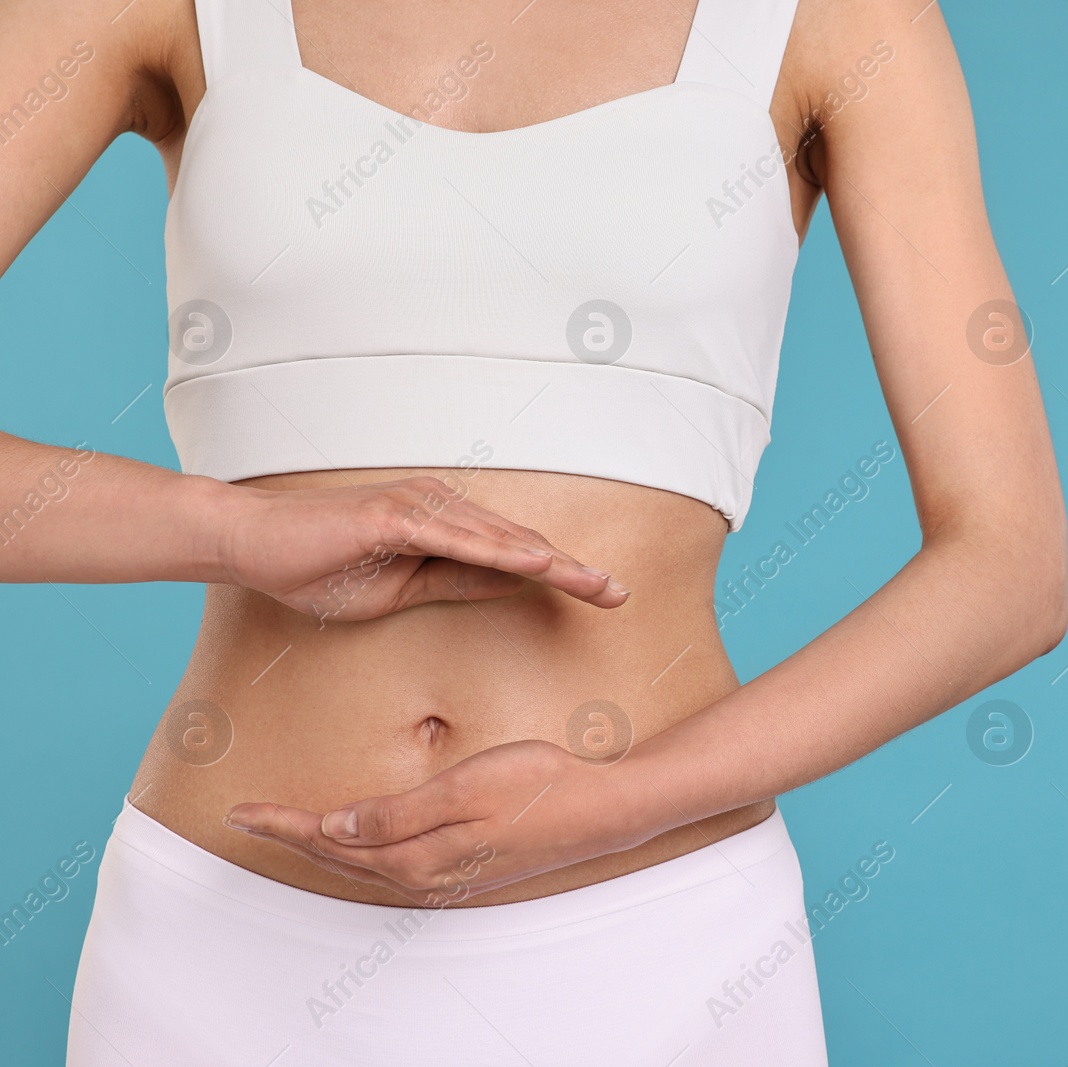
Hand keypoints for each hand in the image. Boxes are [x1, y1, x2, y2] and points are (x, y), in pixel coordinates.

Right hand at [218, 475, 628, 622]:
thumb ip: (457, 583)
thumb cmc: (320, 568)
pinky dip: (500, 553)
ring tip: (594, 583)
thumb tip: (512, 586)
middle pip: (521, 543)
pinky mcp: (393, 515)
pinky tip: (536, 566)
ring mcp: (418, 506)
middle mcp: (440, 507)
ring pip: (500, 539)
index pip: (515, 554)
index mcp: (445, 526)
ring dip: (551, 562)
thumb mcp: (402, 589)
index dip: (563, 574)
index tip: (605, 595)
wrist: (253, 545)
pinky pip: (457, 538)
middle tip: (620, 594)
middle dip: (573, 569)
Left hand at [222, 740, 666, 904]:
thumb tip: (338, 828)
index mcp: (415, 856)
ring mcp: (447, 874)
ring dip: (325, 847)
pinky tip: (363, 840)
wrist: (604, 810)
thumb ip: (397, 813)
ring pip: (366, 863)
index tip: (243, 810)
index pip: (331, 840)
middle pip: (341, 857)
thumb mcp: (464, 789)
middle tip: (250, 817)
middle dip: (293, 837)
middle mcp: (424, 875)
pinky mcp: (466, 866)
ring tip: (292, 828)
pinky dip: (364, 852)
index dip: (284, 825)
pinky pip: (395, 864)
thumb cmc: (539, 786)